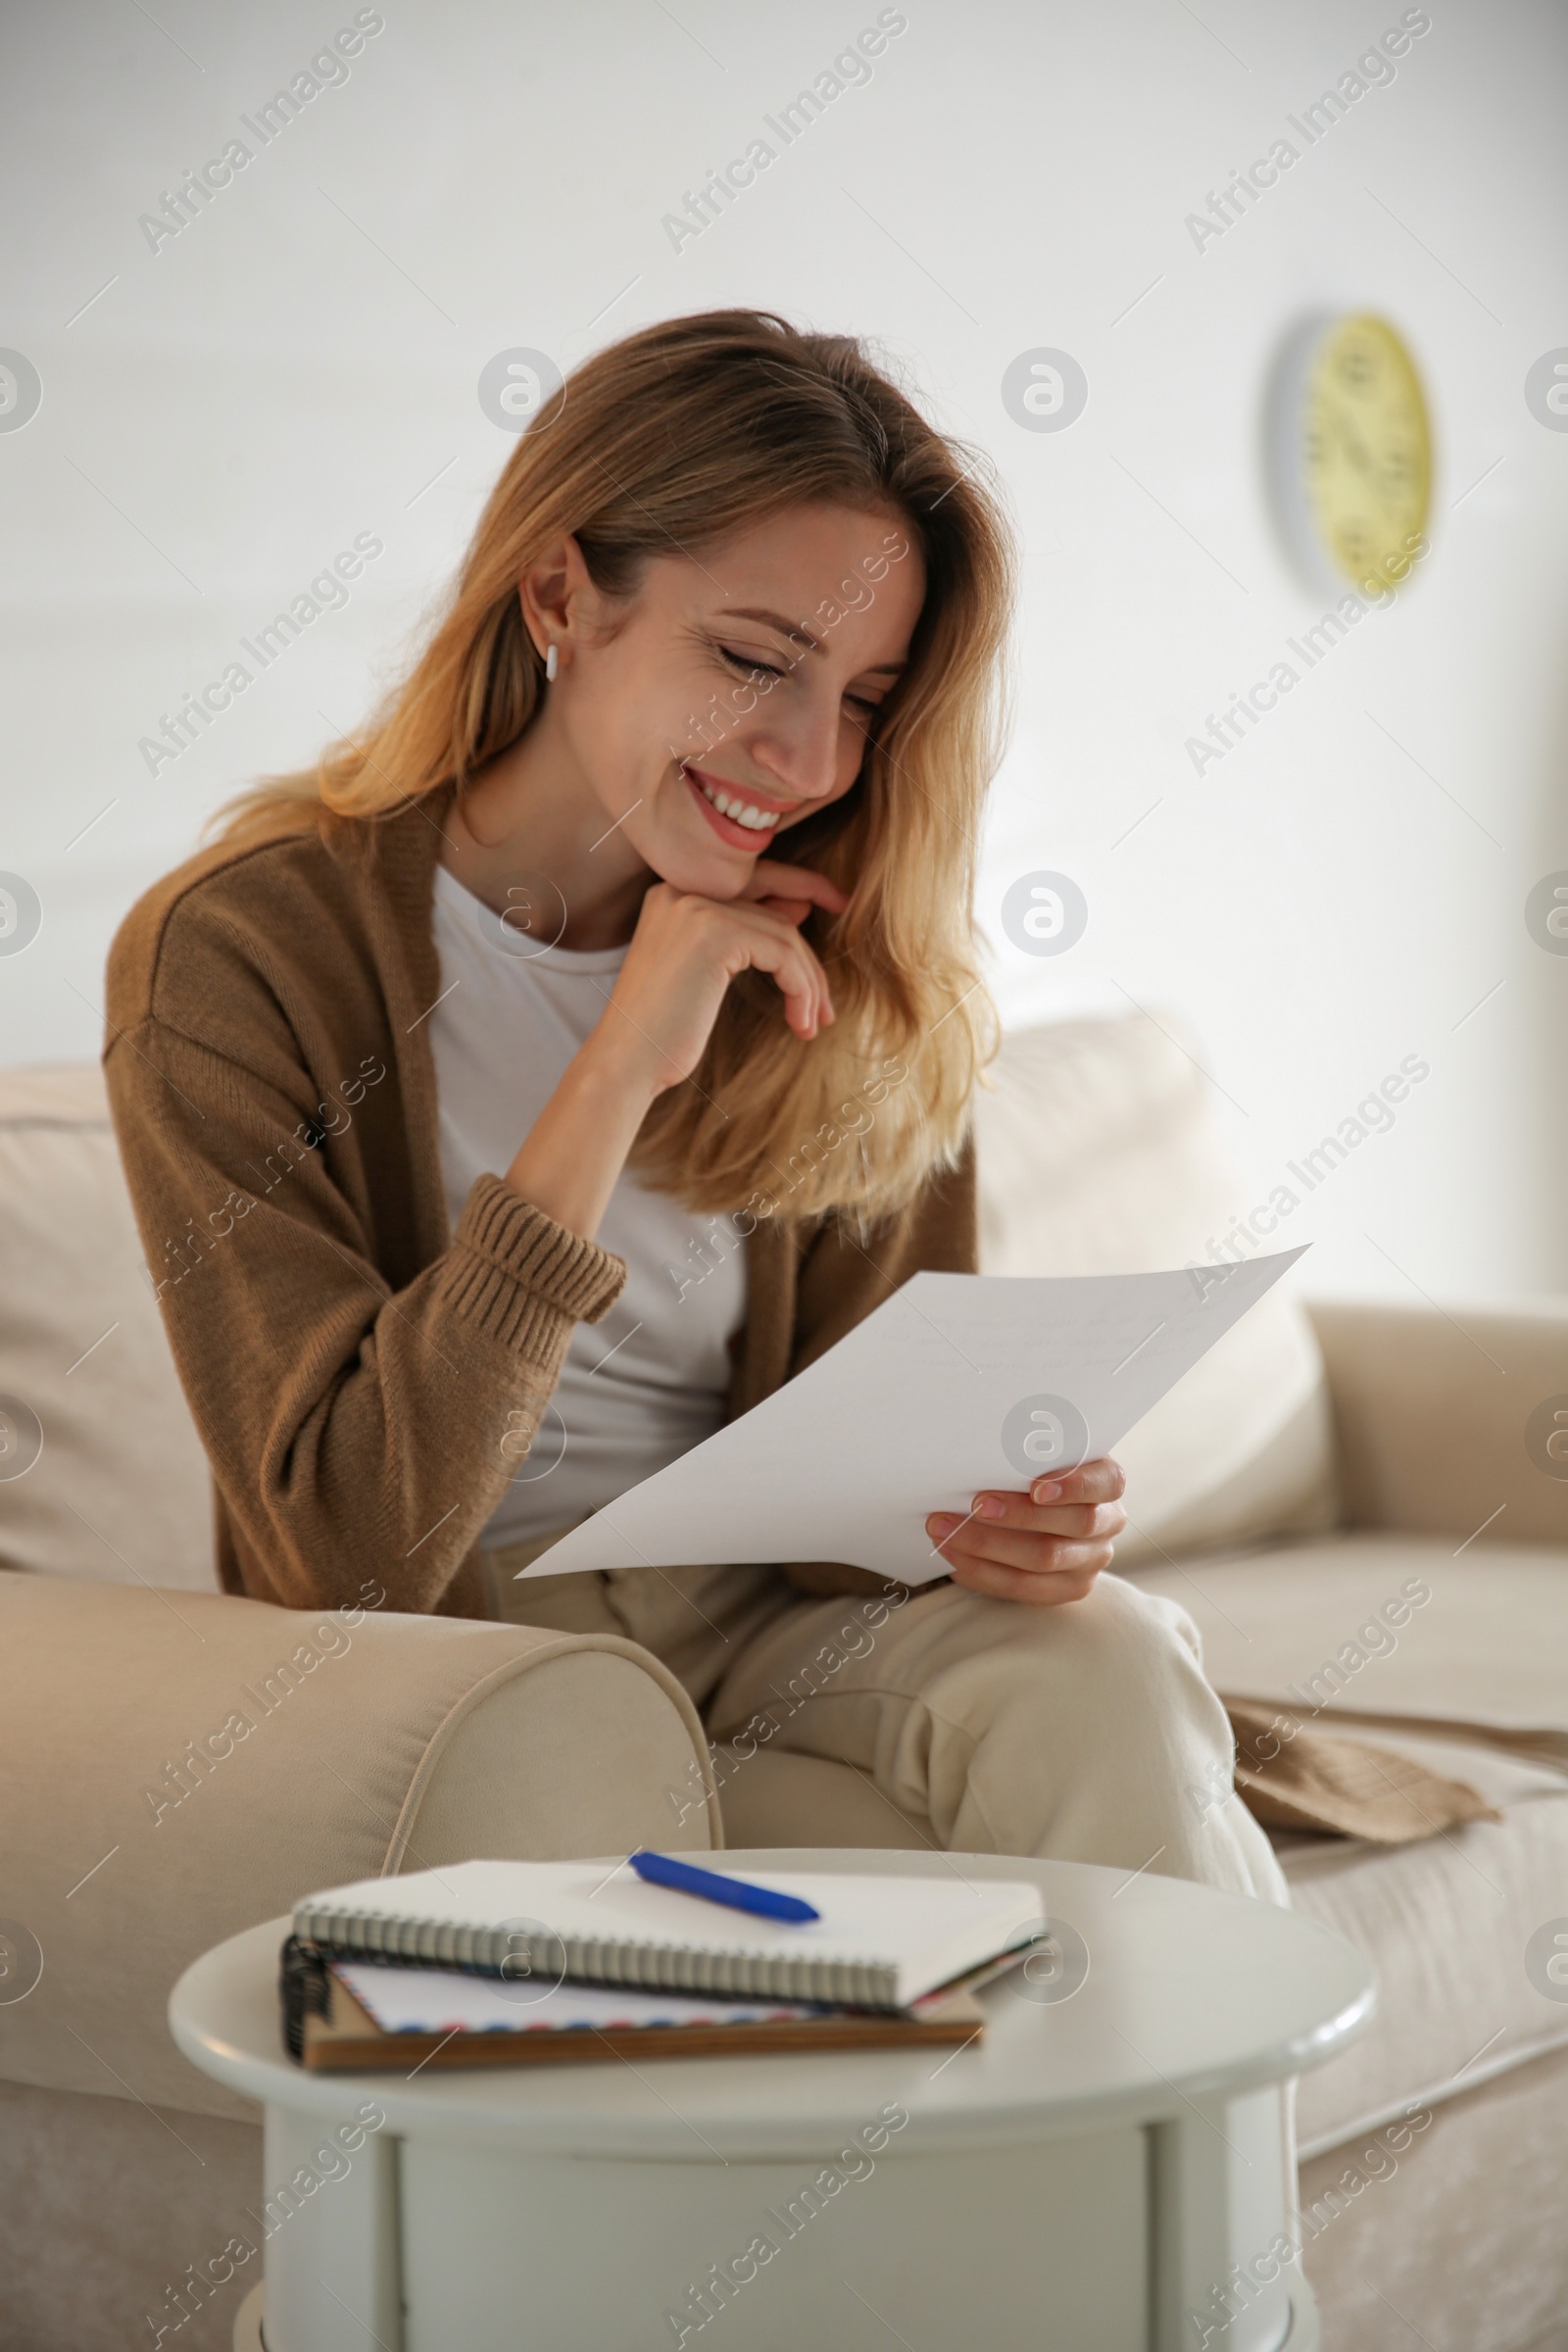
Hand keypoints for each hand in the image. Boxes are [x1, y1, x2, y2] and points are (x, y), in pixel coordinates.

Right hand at [504, 858, 844, 1239]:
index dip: (800, 885)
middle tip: (829, 1002)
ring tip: (813, 1023)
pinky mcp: (714, 933)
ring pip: (784, 935)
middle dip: (809, 957)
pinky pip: (783, 952)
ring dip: (808, 983)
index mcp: (673, 893)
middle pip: (772, 909)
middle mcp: (681, 889)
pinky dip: (802, 989)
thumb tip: (798, 907)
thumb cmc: (661, 1031)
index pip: (751, 877)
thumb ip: (743, 933)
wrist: (625, 1062)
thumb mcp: (705, 973)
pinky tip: (801, 1022)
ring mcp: (696, 907)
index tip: (835, 904)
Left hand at [924, 1457, 1126, 1605]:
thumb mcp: (1041, 1453)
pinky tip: (954, 1556)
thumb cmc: (1033, 1469)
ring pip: (1043, 1560)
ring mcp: (1090, 1560)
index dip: (1074, 1486)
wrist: (1037, 1508)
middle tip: (976, 1504)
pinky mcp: (1067, 1588)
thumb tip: (987, 1448)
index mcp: (1108, 1482)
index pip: (1106, 1482)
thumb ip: (1028, 1450)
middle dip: (1020, 1515)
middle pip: (1073, 1524)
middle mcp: (1107, 1523)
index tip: (1036, 1487)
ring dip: (987, 1545)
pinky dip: (983, 1571)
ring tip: (945, 1529)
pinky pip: (1023, 1588)